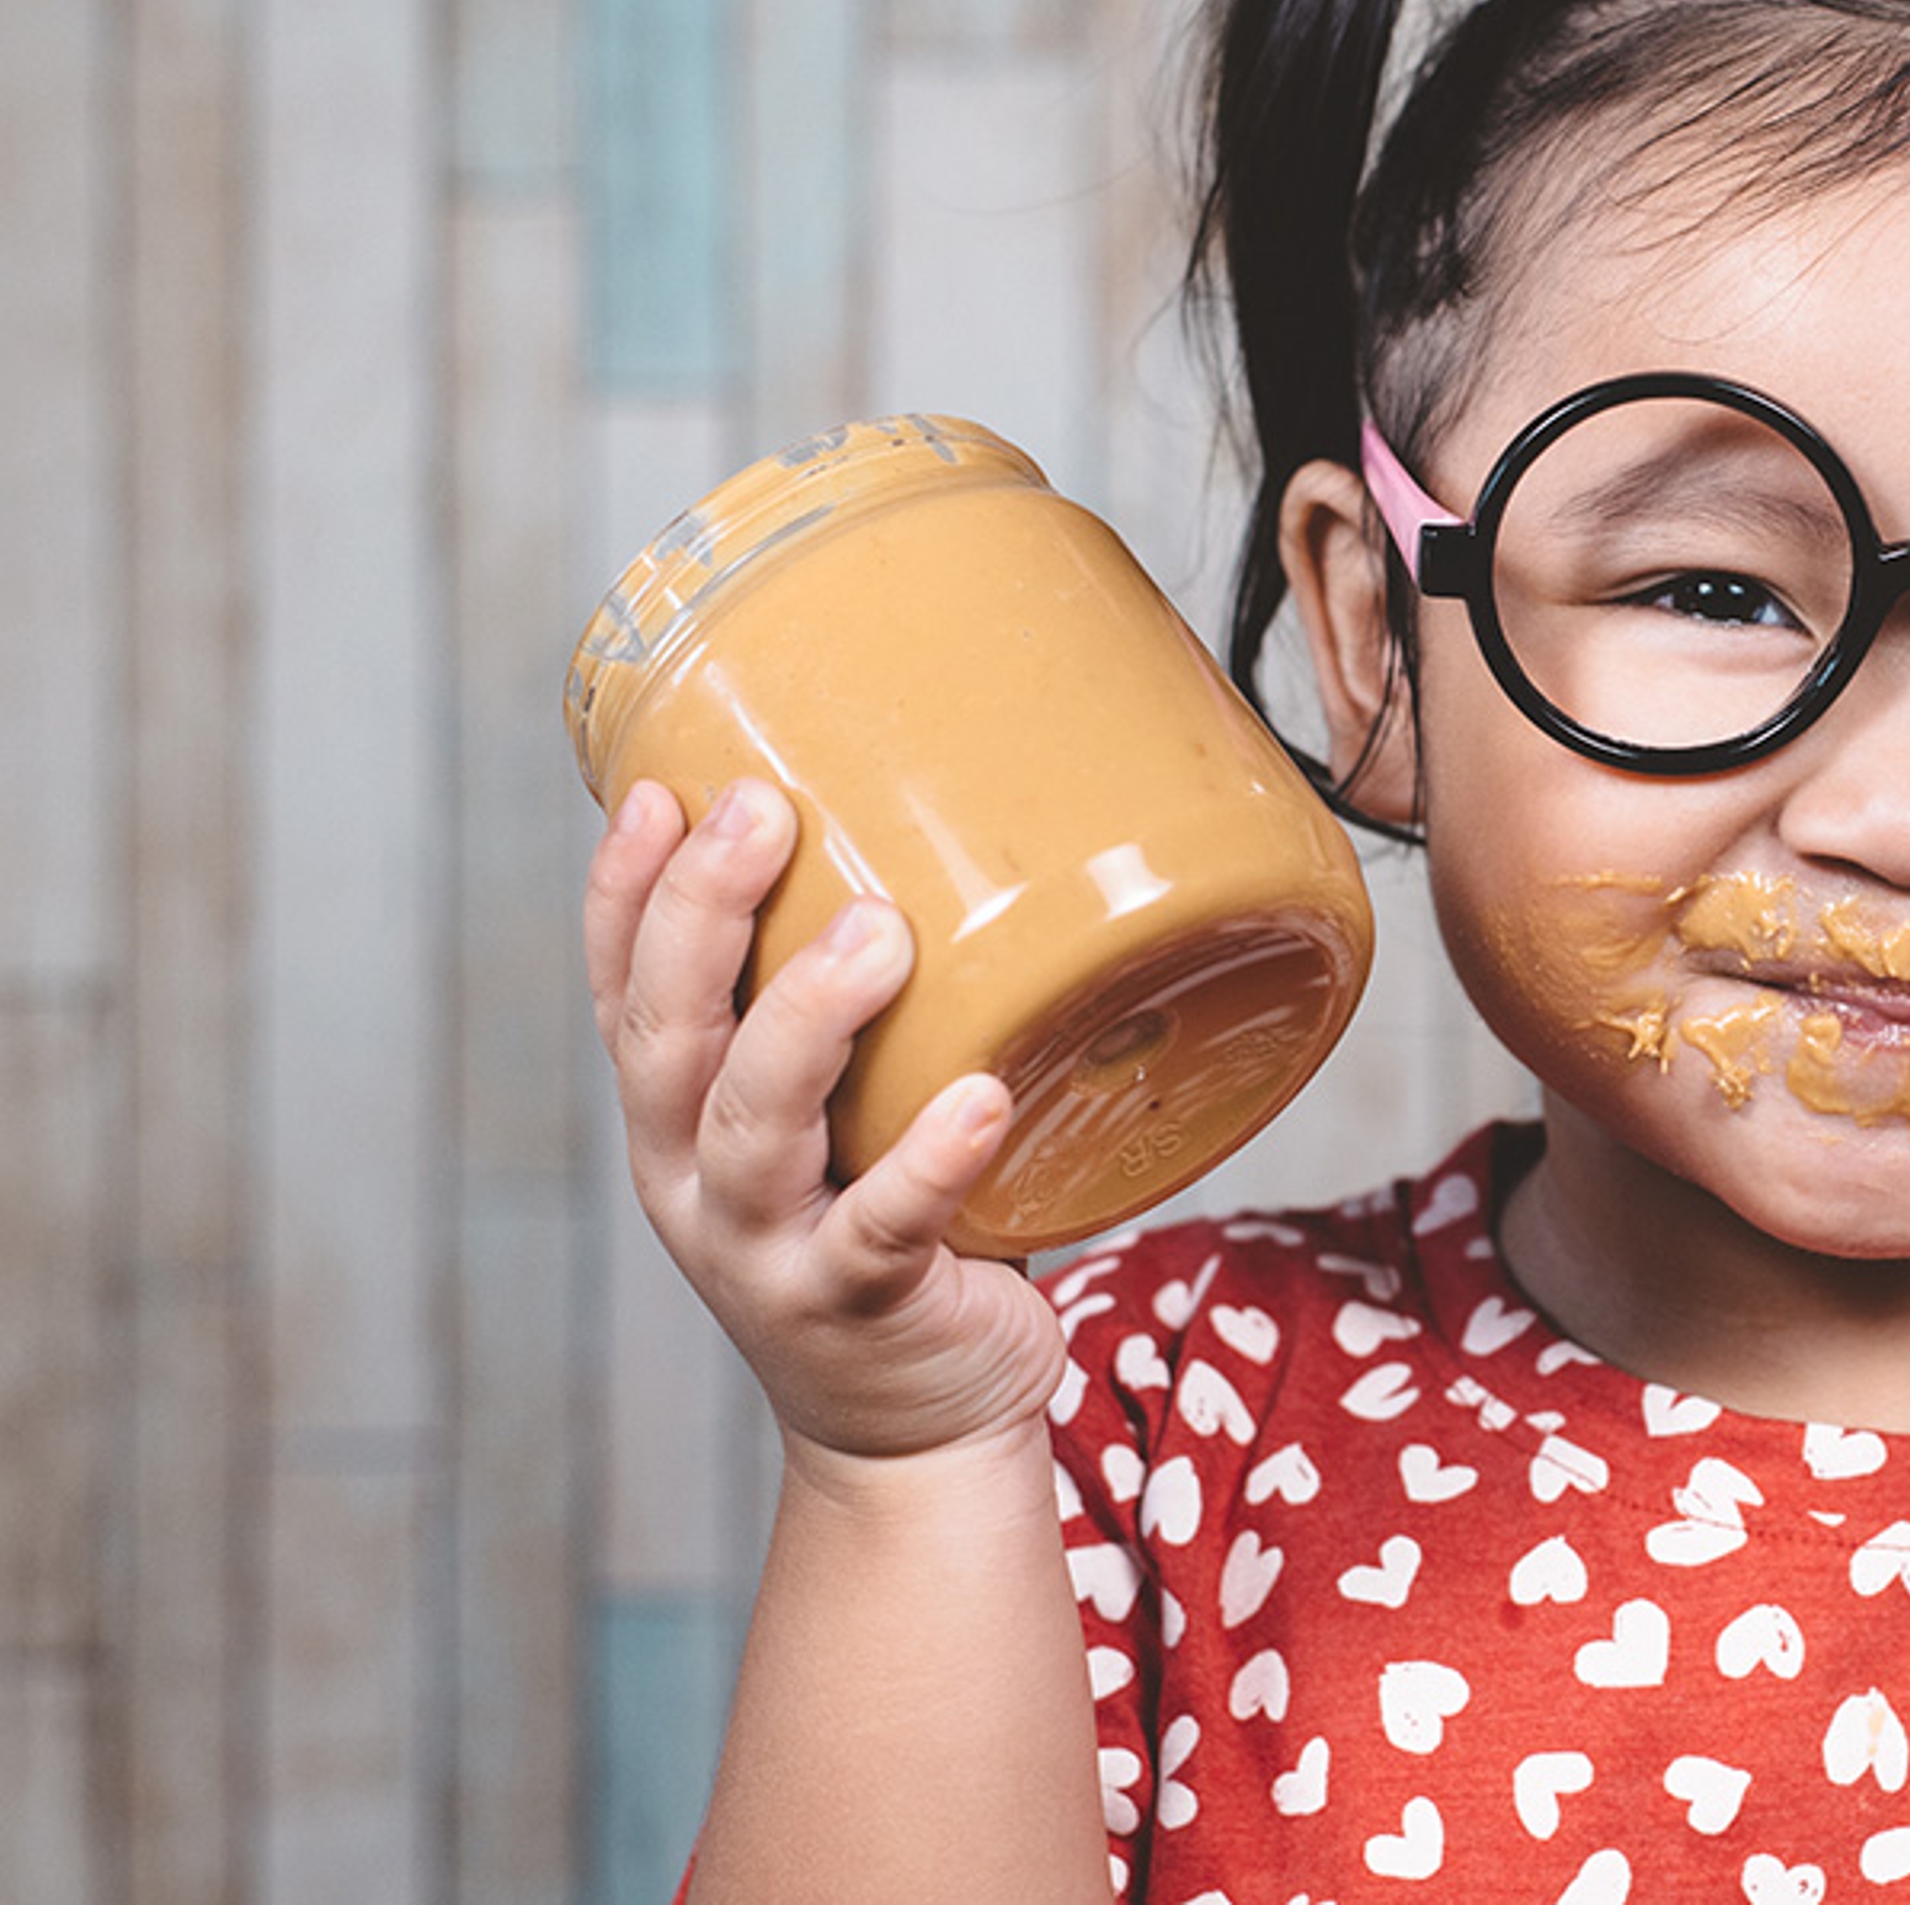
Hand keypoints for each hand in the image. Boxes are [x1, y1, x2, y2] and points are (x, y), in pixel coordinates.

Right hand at [585, 779, 1063, 1464]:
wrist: (917, 1425)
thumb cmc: (889, 1231)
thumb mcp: (840, 1117)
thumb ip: (851, 1015)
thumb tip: (941, 839)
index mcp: (678, 1120)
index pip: (624, 992)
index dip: (624, 894)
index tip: (661, 791)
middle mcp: (695, 1181)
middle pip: (668, 1039)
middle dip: (702, 917)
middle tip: (759, 811)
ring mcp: (767, 1251)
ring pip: (754, 1127)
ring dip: (807, 1020)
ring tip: (876, 933)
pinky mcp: (860, 1308)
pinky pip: (886, 1231)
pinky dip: (930, 1164)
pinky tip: (977, 1102)